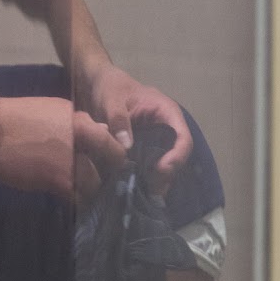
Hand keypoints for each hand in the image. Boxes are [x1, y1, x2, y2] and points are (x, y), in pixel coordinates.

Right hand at [0, 97, 125, 202]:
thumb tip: (103, 131)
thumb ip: (80, 122)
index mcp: (80, 123)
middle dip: (107, 176)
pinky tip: (71, 200)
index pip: (112, 143)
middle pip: (108, 168)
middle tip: (103, 182)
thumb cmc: (17, 117)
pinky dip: (75, 201)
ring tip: (86, 194)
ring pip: (92, 187)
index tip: (115, 163)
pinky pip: (74, 198)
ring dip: (91, 192)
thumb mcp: (54, 110)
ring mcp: (67, 166)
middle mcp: (79, 145)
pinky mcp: (53, 183)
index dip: (117, 156)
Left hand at [81, 66, 191, 192]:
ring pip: (164, 165)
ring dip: (156, 181)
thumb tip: (127, 147)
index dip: (176, 157)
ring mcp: (155, 140)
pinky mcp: (143, 149)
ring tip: (143, 195)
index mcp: (166, 113)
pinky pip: (148, 166)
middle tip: (150, 191)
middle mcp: (166, 128)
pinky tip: (133, 189)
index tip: (160, 171)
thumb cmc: (109, 87)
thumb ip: (118, 119)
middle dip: (166, 175)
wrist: (96, 85)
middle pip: (176, 156)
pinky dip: (144, 179)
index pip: (183, 138)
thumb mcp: (111, 99)